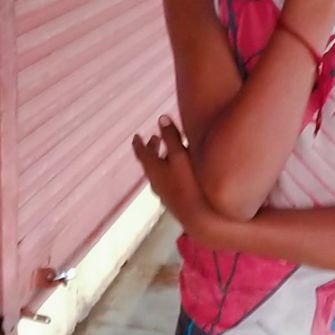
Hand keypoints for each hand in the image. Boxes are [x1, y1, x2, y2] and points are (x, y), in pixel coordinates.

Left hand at [132, 115, 217, 241]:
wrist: (198, 217)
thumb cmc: (189, 183)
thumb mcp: (180, 155)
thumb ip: (171, 137)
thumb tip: (161, 117)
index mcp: (154, 169)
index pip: (141, 153)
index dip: (139, 143)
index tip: (136, 136)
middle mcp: (155, 182)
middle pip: (149, 163)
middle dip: (152, 149)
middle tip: (154, 139)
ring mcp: (164, 194)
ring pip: (158, 174)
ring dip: (161, 161)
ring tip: (168, 155)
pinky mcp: (175, 202)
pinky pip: (167, 182)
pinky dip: (169, 173)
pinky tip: (180, 174)